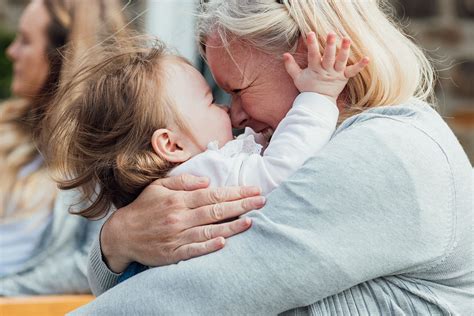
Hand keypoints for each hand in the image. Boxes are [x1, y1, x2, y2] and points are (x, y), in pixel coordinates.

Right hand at [100, 174, 264, 272]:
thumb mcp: (158, 186)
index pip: (212, 194)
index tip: (253, 190)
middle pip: (216, 210)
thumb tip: (206, 181)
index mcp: (178, 200)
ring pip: (209, 230)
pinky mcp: (174, 252)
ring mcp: (177, 236)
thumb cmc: (143, 208)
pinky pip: (194, 250)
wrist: (122, 235)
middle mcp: (179, 217)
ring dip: (232, 226)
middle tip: (262, 201)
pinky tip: (225, 243)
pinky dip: (209, 247)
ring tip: (251, 220)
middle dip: (241, 205)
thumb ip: (183, 182)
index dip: (235, 192)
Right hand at [283, 32, 368, 102]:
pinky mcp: (344, 77)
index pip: (312, 55)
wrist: (319, 103)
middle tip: (331, 34)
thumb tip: (284, 54)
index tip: (310, 34)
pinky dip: (360, 65)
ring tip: (347, 39)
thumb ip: (291, 66)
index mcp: (315, 69)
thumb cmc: (308, 88)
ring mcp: (336, 74)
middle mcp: (326, 71)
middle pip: (328, 57)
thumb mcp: (297, 78)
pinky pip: (353, 71)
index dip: (311, 45)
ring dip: (344, 50)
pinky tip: (367, 58)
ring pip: (341, 61)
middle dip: (330, 46)